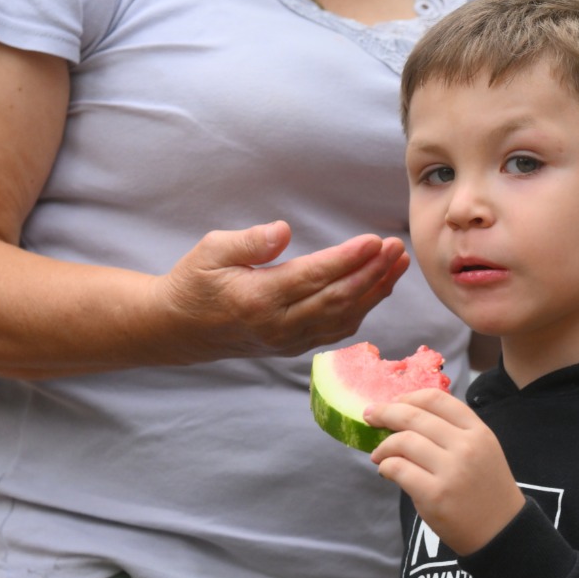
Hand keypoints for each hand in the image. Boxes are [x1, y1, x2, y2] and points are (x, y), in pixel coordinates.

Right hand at [156, 220, 410, 360]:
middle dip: (373, 272)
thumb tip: (283, 230)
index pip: (314, 277)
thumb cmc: (195, 282)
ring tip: (399, 263)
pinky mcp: (295, 347)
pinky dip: (363, 308)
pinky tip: (379, 286)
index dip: (349, 260)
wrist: (179, 329)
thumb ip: (249, 241)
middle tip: (397, 247)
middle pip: (338, 299)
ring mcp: (289, 341)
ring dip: (376, 290)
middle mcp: (278, 325)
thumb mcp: (210, 251)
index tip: (375, 241)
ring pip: (344, 317)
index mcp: (258, 299)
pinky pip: (338, 329)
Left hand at [367, 388, 524, 555]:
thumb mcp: (482, 450)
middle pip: (414, 417)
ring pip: (403, 442)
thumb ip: (453, 431)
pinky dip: (386, 467)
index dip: (409, 397)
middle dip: (385, 413)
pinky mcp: (434, 495)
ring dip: (383, 446)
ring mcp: (451, 471)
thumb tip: (406, 417)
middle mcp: (466, 446)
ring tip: (379, 454)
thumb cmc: (486, 489)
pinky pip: (398, 470)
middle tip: (370, 416)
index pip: (437, 399)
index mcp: (478, 431)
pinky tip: (386, 471)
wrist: (501, 531)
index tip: (393, 402)